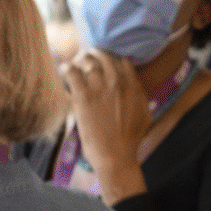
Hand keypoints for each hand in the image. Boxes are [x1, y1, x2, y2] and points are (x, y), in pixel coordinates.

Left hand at [63, 49, 156, 202]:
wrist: (115, 155)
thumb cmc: (131, 140)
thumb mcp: (145, 116)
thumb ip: (140, 97)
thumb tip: (135, 89)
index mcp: (133, 86)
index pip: (122, 61)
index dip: (113, 61)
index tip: (106, 64)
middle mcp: (117, 82)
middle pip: (104, 56)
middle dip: (95, 55)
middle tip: (88, 58)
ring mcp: (99, 87)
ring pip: (88, 61)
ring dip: (81, 60)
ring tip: (76, 63)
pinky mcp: (82, 95)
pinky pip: (72, 72)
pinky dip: (67, 68)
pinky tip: (65, 70)